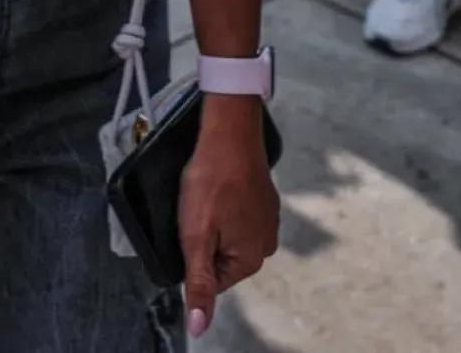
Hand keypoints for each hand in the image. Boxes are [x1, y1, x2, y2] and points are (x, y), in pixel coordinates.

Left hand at [179, 99, 279, 337]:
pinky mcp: (264, 196)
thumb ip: (198, 284)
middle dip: (205, 237)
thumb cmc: (211, 182)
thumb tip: (199, 328)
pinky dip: (224, 202)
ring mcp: (269, 217)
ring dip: (214, 219)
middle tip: (198, 209)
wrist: (229, 132)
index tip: (192, 227)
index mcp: (252, 259)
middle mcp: (267, 243)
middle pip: (221, 256)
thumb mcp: (196, 236)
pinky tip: (218, 185)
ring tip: (208, 194)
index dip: (195, 255)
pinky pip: (237, 212)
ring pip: (228, 232)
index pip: (213, 279)